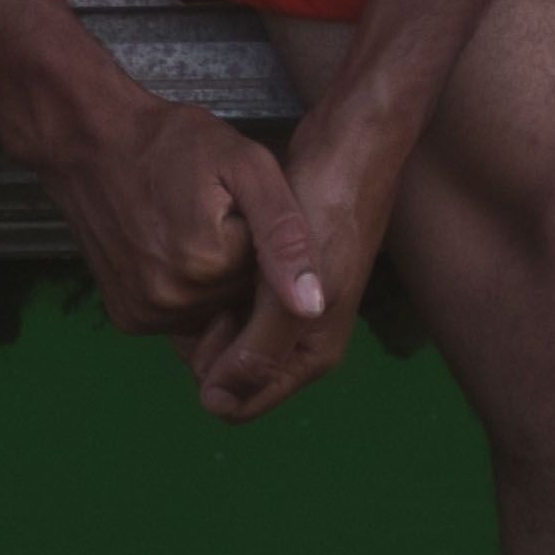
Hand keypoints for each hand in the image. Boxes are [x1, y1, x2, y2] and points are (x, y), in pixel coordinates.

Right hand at [21, 90, 324, 397]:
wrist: (91, 142)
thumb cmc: (172, 143)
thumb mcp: (246, 167)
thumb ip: (285, 234)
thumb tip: (313, 306)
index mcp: (209, 267)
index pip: (270, 273)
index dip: (258, 234)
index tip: (232, 202)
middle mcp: (173, 303)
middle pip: (239, 297)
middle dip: (236, 260)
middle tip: (207, 211)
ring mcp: (145, 315)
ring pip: (212, 310)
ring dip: (211, 277)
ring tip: (185, 227)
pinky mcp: (128, 318)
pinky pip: (181, 315)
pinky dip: (184, 289)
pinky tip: (168, 249)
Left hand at [182, 136, 393, 422]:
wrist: (349, 149)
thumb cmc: (327, 215)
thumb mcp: (289, 293)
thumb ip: (257, 351)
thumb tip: (215, 405)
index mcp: (310, 355)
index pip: (237, 404)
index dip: (210, 373)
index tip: (209, 321)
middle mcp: (299, 340)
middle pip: (227, 373)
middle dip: (205, 343)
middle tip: (208, 291)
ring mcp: (287, 310)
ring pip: (224, 336)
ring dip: (206, 314)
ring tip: (209, 271)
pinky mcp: (275, 278)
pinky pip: (229, 302)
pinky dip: (213, 290)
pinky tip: (211, 257)